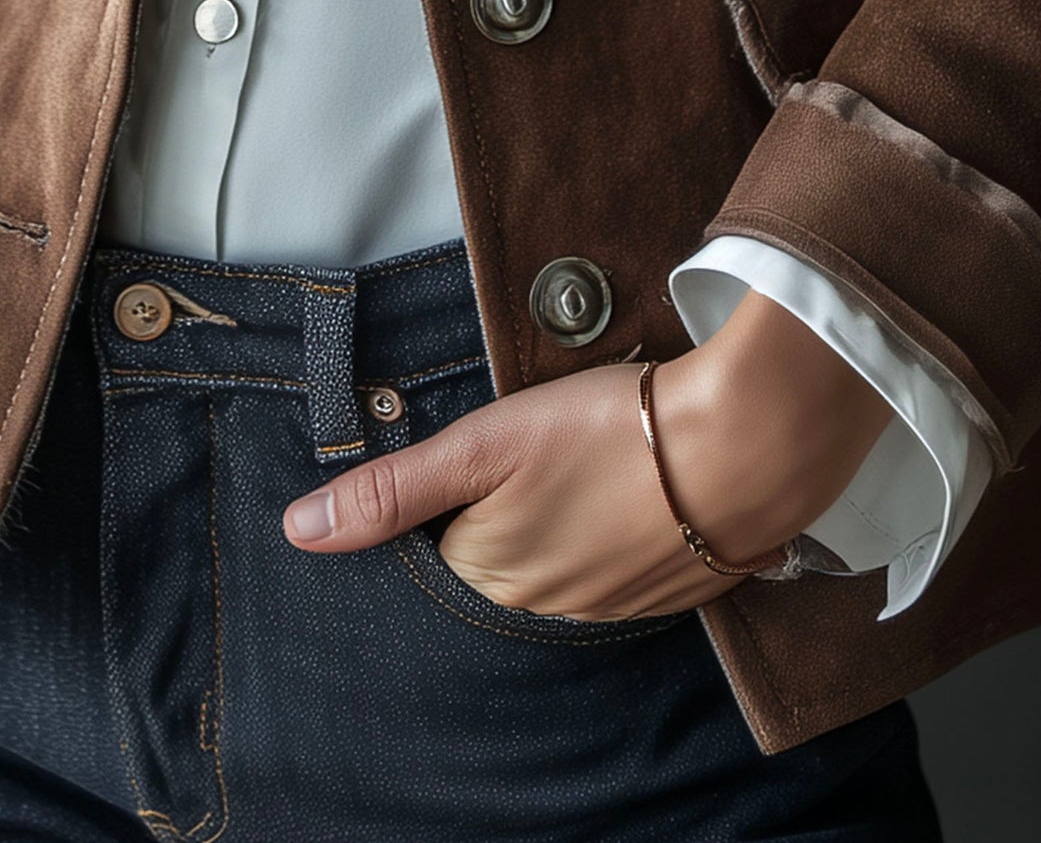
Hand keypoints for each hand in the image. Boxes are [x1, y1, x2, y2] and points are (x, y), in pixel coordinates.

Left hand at [282, 290, 893, 619]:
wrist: (742, 443)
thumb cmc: (608, 430)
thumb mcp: (484, 442)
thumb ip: (393, 490)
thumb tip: (297, 533)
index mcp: (492, 575)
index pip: (432, 557)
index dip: (436, 508)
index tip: (461, 468)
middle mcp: (546, 610)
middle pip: (492, 567)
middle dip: (494, 520)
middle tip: (526, 460)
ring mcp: (611, 607)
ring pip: (553, 570)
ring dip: (553, 526)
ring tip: (573, 467)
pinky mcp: (667, 591)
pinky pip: (610, 573)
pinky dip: (607, 535)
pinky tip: (619, 492)